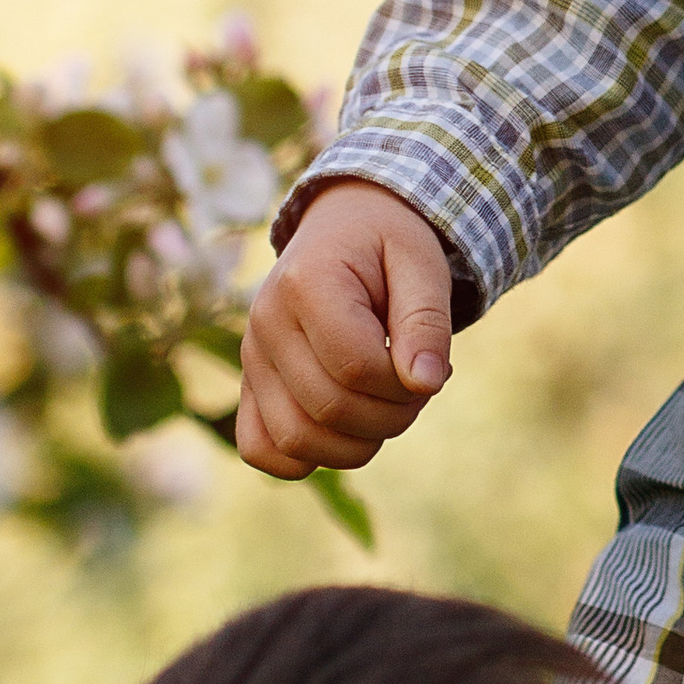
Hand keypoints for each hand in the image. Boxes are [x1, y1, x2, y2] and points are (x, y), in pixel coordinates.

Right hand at [237, 180, 455, 476]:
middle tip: (417, 388)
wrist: (345, 226)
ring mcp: (251, 358)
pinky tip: (345, 429)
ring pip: (295, 440)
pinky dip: (305, 458)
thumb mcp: (422, 264)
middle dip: (392, 416)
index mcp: (306, 283)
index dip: (405, 386)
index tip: (433, 368)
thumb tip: (426, 383)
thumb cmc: (388, 245)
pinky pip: (260, 449)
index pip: (356, 367)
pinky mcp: (250, 385)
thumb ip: (427, 322)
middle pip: (329, 409)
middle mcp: (265, 324)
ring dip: (358, 443)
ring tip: (386, 406)